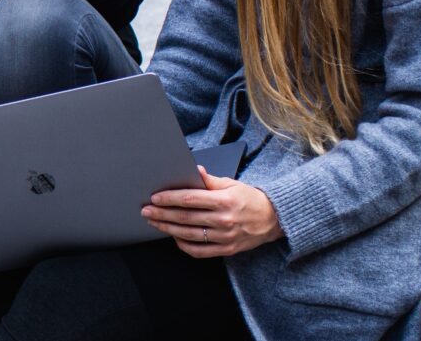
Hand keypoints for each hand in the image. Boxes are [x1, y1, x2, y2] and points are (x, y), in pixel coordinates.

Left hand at [142, 166, 283, 257]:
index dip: (170, 198)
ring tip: (154, 222)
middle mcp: (224, 220)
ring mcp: (225, 237)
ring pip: (189, 235)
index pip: (190, 199)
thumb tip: (195, 169)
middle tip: (145, 211)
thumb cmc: (250, 198)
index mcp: (225, 201)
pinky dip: (183, 245)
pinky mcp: (226, 250)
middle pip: (185, 217)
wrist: (274, 219)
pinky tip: (174, 236)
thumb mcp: (232, 184)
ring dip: (167, 228)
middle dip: (162, 214)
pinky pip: (199, 251)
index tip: (155, 197)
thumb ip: (210, 180)